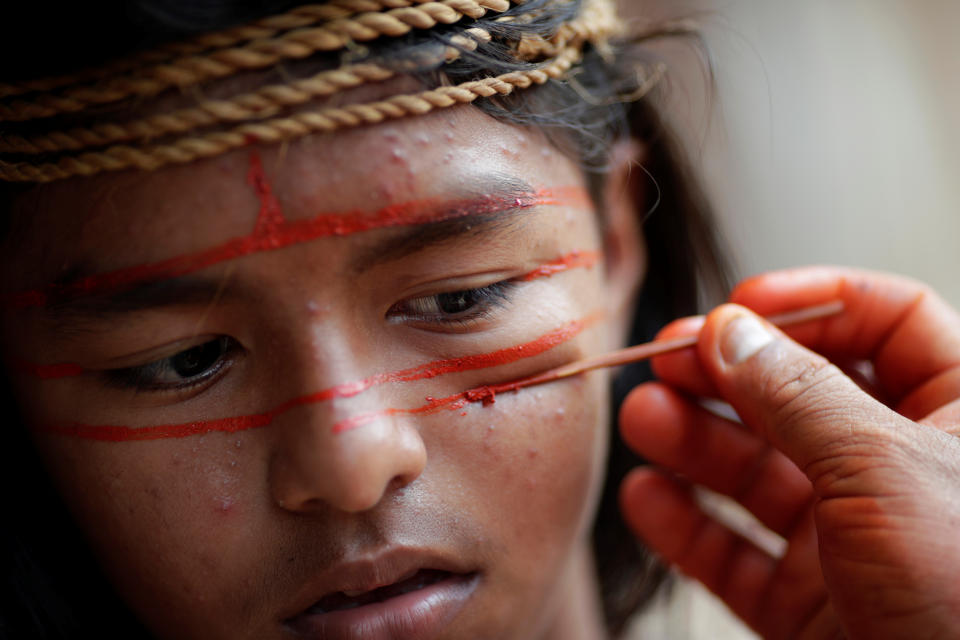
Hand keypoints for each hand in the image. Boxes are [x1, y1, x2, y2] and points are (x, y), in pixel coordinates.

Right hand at [618, 266, 959, 638]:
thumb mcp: (886, 469)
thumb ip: (799, 393)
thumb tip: (732, 333)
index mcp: (959, 418)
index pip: (888, 323)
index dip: (814, 303)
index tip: (741, 307)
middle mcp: (899, 472)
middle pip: (800, 394)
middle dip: (729, 374)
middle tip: (666, 360)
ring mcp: (850, 540)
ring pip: (757, 472)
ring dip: (693, 442)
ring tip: (643, 419)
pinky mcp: (809, 603)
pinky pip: (736, 553)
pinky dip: (687, 525)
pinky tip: (649, 498)